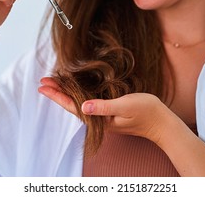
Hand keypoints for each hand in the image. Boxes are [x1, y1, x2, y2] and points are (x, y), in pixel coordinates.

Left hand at [38, 77, 169, 143]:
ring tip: (54, 83)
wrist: (161, 123)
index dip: (56, 95)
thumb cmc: (146, 113)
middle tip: (43, 81)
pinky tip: (76, 89)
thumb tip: (83, 106)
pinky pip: (88, 102)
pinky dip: (78, 94)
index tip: (43, 85)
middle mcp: (98, 119)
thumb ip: (104, 107)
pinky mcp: (109, 112)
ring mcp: (103, 116)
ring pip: (78, 103)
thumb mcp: (126, 106)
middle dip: (57, 92)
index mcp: (99, 119)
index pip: (71, 106)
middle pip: (71, 104)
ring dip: (65, 93)